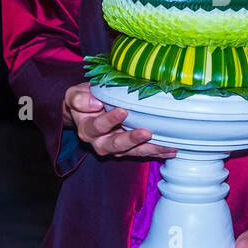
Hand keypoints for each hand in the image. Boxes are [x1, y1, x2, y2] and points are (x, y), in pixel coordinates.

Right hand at [61, 81, 176, 159]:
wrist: (87, 109)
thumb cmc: (84, 99)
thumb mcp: (75, 95)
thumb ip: (79, 98)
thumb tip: (94, 103)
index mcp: (87, 129)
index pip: (98, 126)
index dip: (110, 120)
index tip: (122, 111)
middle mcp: (101, 142)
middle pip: (116, 145)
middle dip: (132, 139)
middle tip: (146, 132)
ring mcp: (116, 148)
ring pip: (133, 151)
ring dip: (151, 149)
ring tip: (167, 145)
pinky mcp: (130, 149)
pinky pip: (144, 152)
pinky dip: (158, 152)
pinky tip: (172, 150)